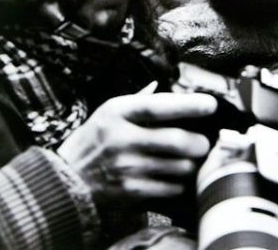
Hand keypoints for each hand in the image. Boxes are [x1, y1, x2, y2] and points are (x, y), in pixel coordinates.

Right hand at [58, 92, 217, 211]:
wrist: (67, 180)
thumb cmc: (92, 141)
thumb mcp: (107, 113)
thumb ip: (137, 100)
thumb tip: (160, 85)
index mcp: (118, 113)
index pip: (157, 106)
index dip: (187, 105)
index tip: (210, 104)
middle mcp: (122, 138)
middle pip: (176, 140)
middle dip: (199, 143)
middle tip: (204, 143)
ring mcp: (127, 167)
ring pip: (179, 166)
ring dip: (192, 164)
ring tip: (190, 161)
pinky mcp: (131, 192)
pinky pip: (170, 188)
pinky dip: (180, 183)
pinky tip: (175, 178)